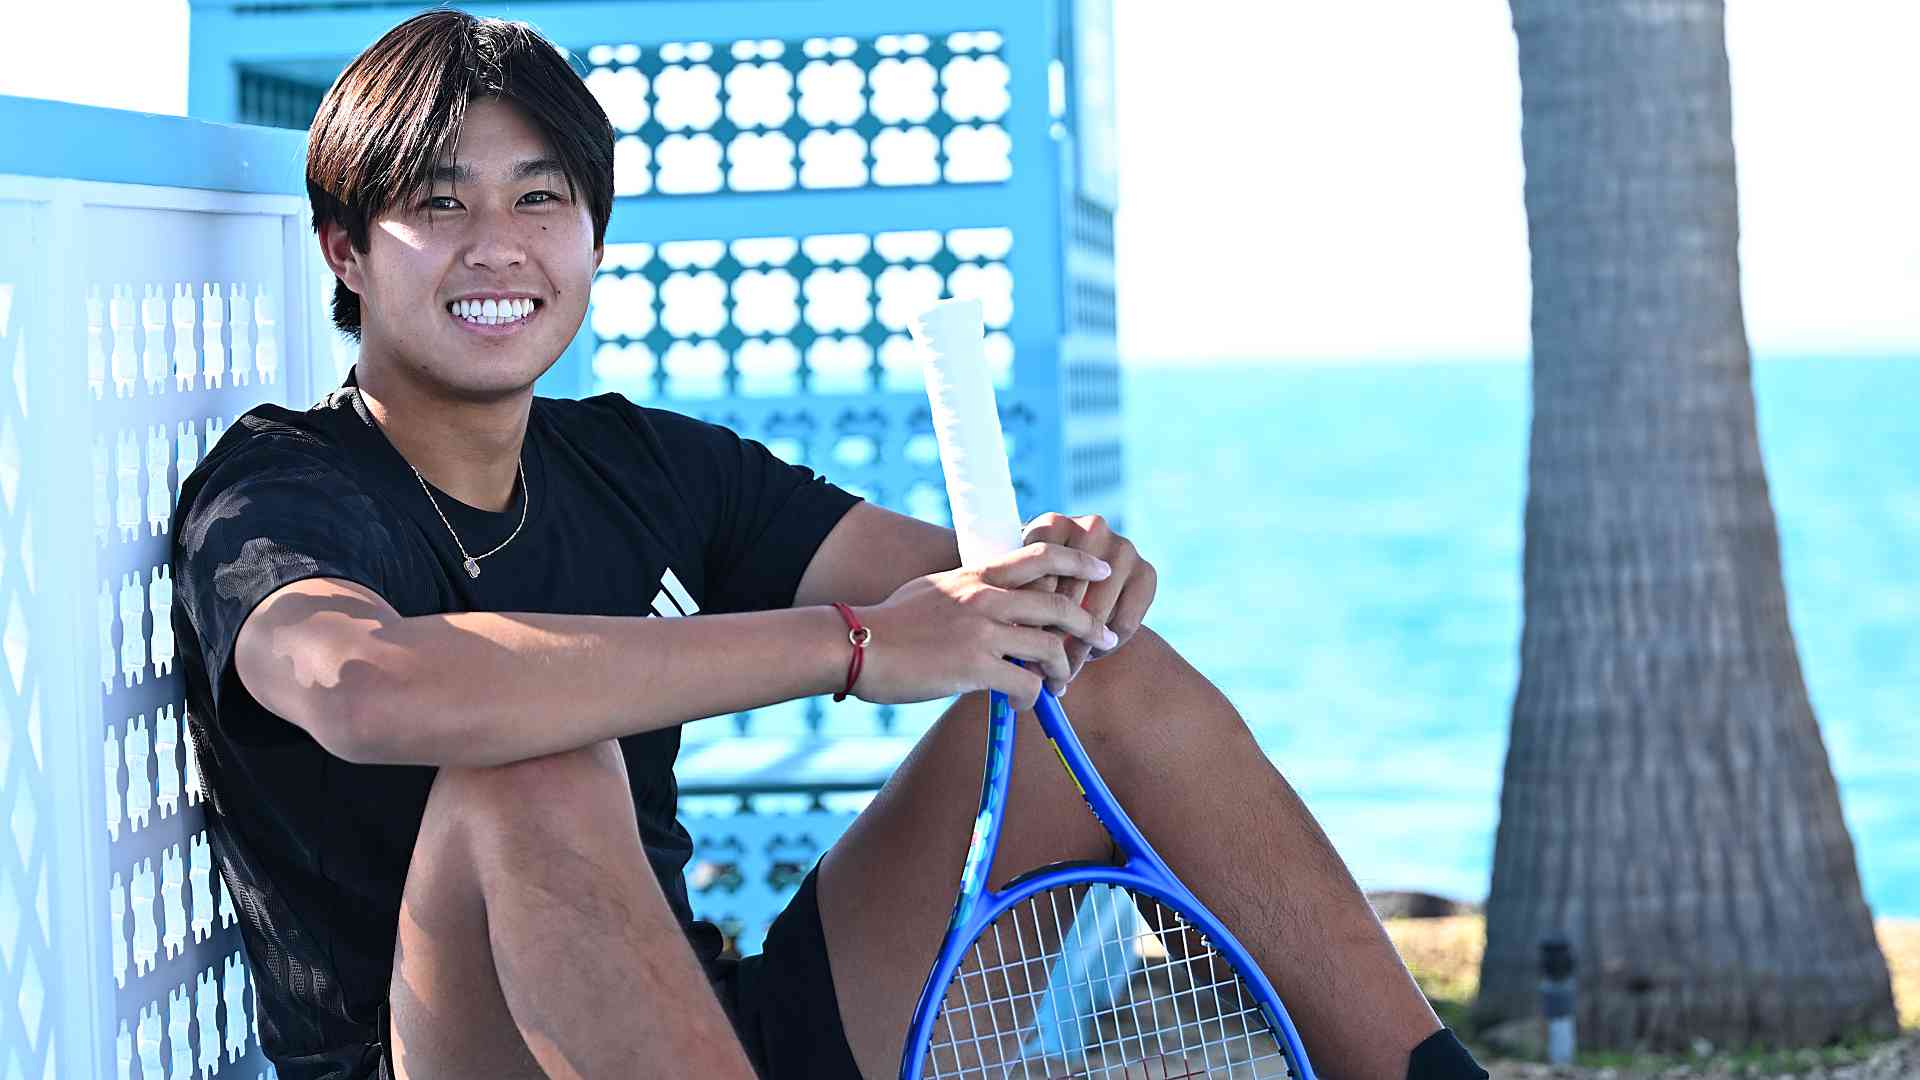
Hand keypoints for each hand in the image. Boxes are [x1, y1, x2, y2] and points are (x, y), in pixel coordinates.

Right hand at [850, 543, 1118, 710]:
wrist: (856, 644)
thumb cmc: (891, 621)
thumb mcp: (935, 588)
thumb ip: (970, 589)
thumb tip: (992, 599)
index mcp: (977, 574)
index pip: (1041, 556)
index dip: (1079, 562)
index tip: (1104, 572)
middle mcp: (986, 597)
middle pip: (1060, 605)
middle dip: (1090, 626)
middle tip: (1107, 641)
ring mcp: (982, 631)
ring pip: (1051, 648)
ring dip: (1062, 671)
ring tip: (1058, 685)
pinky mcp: (974, 666)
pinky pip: (1025, 685)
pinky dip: (1031, 699)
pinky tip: (1019, 706)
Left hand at [1017, 513, 1156, 695]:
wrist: (1077, 579)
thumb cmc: (1035, 585)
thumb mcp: (1017, 583)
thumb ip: (1014, 599)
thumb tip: (1012, 644)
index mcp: (1052, 524)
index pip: (1038, 577)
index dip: (1029, 616)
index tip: (1021, 647)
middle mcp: (1091, 528)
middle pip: (1069, 596)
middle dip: (1054, 639)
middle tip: (1041, 671)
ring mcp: (1123, 548)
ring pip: (1098, 613)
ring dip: (1080, 649)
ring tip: (1063, 672)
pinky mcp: (1147, 572)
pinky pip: (1125, 623)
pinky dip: (1107, 646)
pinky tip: (1091, 655)